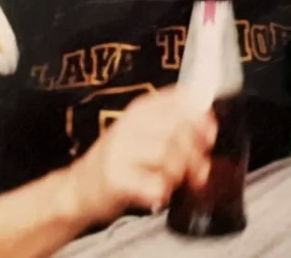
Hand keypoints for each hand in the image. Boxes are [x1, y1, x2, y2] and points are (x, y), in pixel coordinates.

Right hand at [62, 86, 217, 224]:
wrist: (80, 189)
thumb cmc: (122, 161)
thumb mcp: (146, 133)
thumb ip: (177, 127)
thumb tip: (210, 129)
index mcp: (141, 109)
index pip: (180, 99)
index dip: (201, 116)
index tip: (209, 133)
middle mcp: (130, 125)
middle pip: (178, 128)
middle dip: (195, 150)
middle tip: (197, 166)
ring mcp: (120, 151)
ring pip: (168, 155)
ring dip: (179, 173)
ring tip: (173, 180)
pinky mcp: (115, 179)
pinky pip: (154, 184)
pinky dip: (163, 191)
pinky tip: (157, 191)